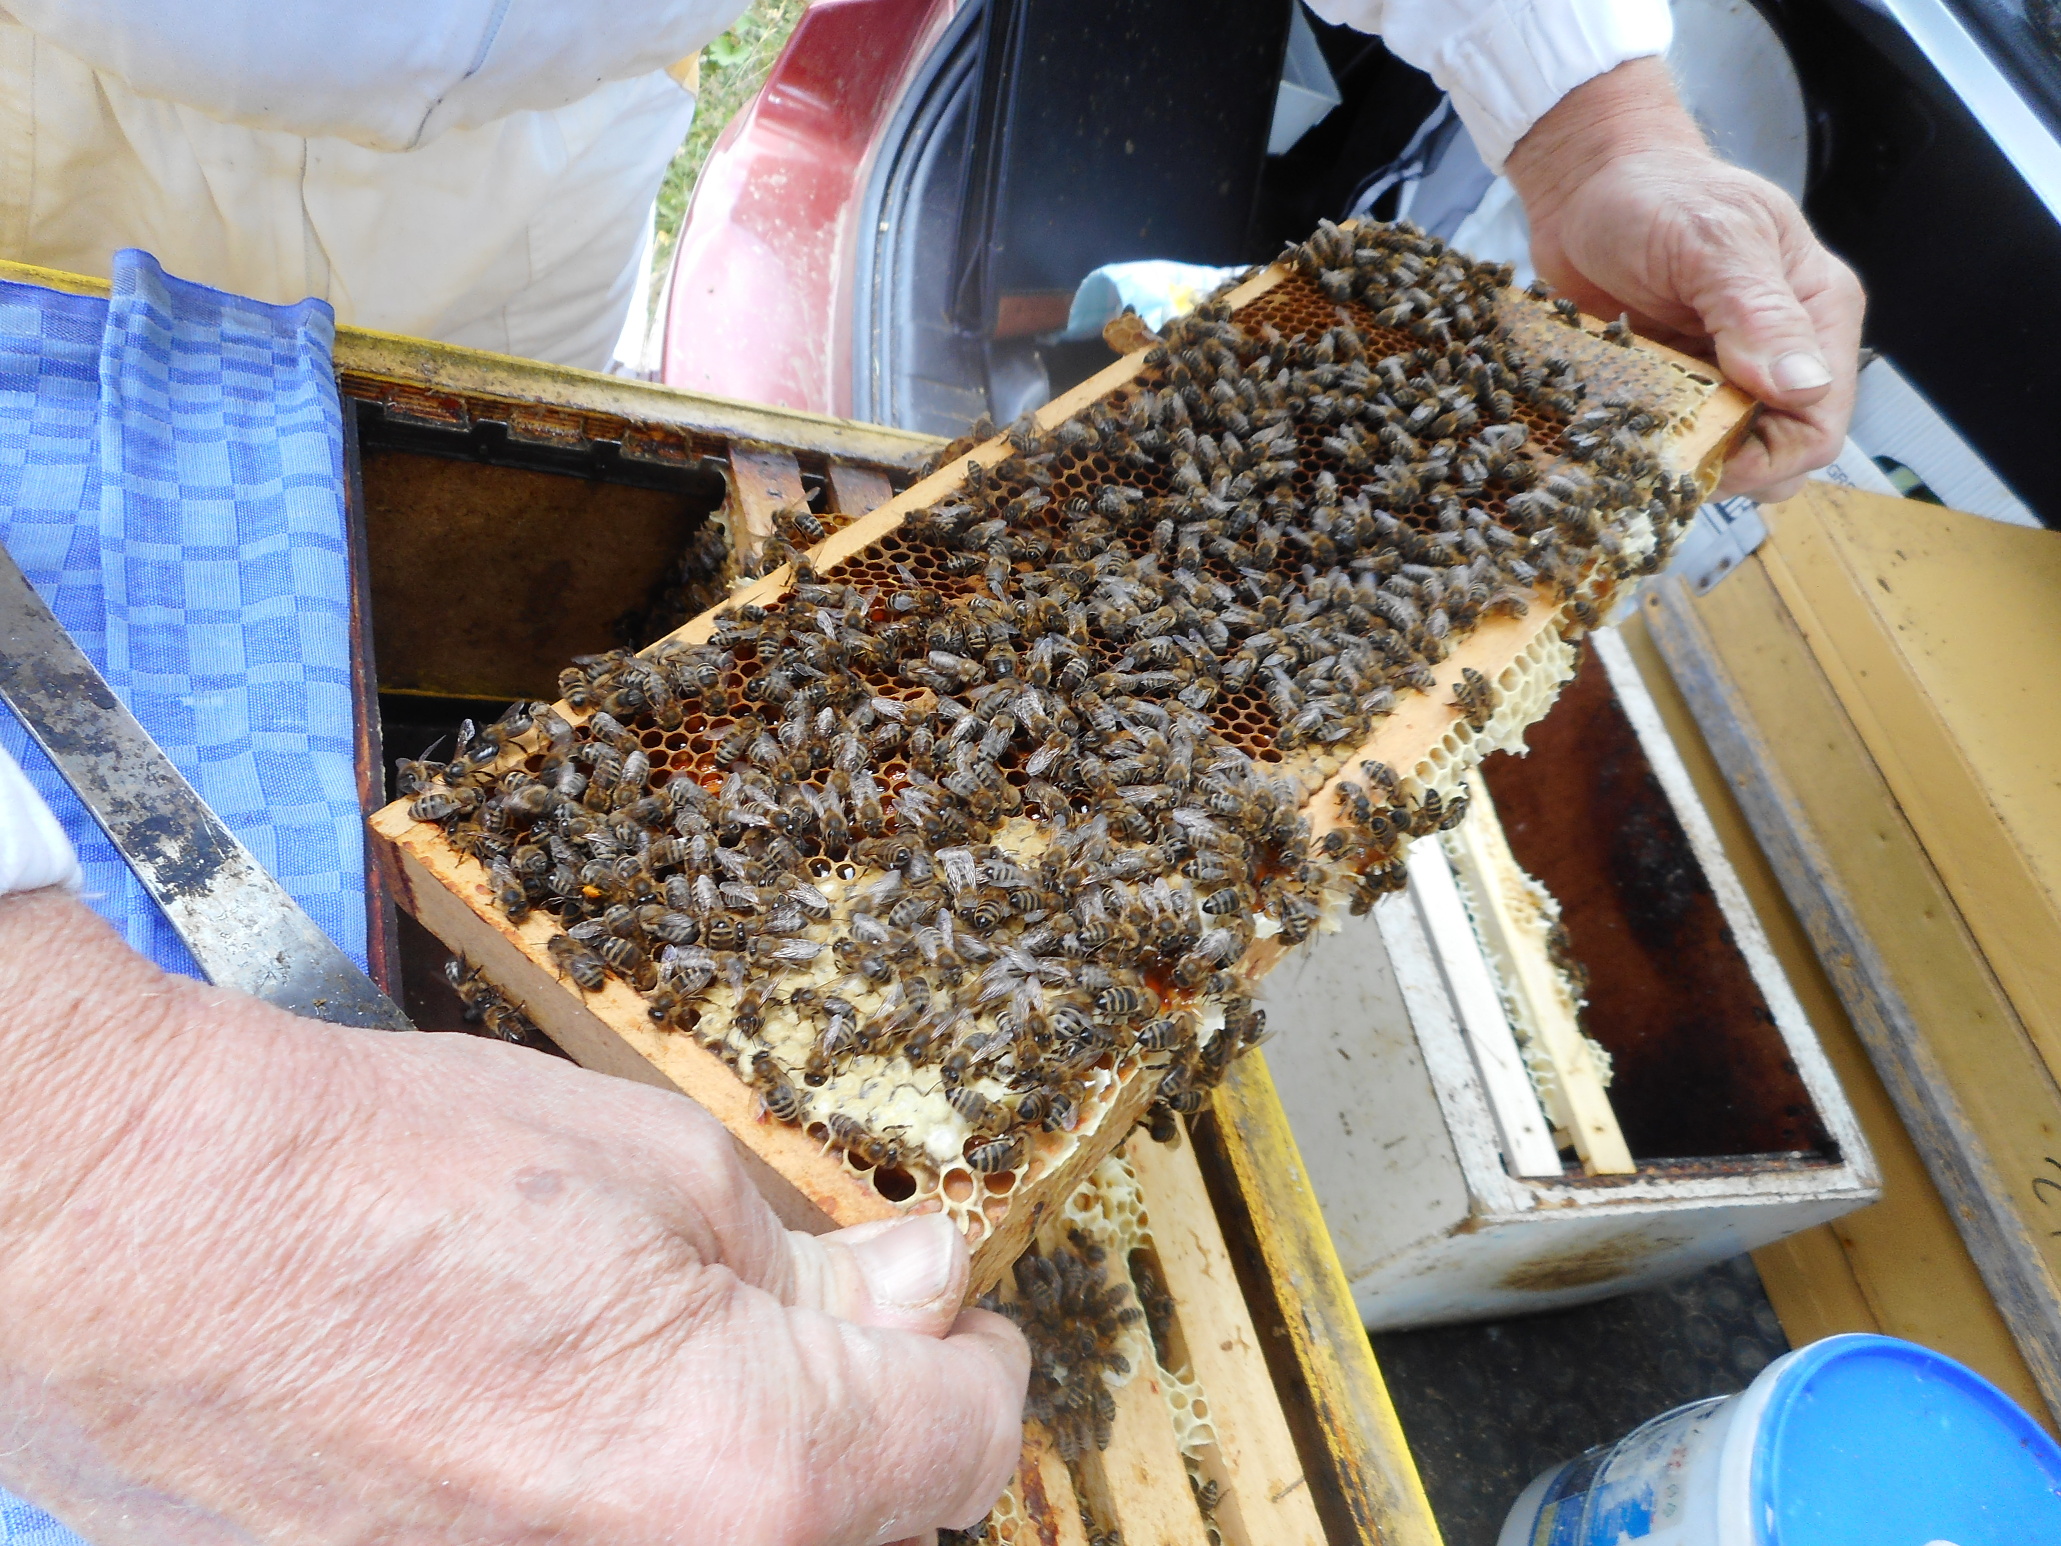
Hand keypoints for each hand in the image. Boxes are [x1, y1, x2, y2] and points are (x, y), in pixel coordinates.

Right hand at [0, 889, 1026, 1545]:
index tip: (939, 1312)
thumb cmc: (383, 1180)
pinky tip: (560, 1417)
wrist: (136, 1239)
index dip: (969, 1356)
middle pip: (863, 1528)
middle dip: (865, 1420)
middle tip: (811, 1317)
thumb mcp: (664, 1166)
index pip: (966, 1447)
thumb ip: (821, 1263)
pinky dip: (626, 1502)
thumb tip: (918, 1296)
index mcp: (749, 1473)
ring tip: (655, 1355)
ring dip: (745, 1468)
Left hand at [1507, 58, 1864, 502]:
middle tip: (1665, 447)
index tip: (1711, 455)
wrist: (1589, 184)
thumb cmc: (1656, 193)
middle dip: (1728, 465)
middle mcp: (1782, 351)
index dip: (1772, 459)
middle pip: (1778, 454)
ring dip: (1683, 457)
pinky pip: (1675, 438)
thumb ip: (1756, 312)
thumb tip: (1801, 387)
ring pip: (1726, 454)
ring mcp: (1728, 372)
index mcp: (1816, 313)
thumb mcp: (1712, 241)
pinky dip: (1650, 443)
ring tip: (1638, 432)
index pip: (1821, 424)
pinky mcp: (1677, 383)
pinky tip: (1620, 426)